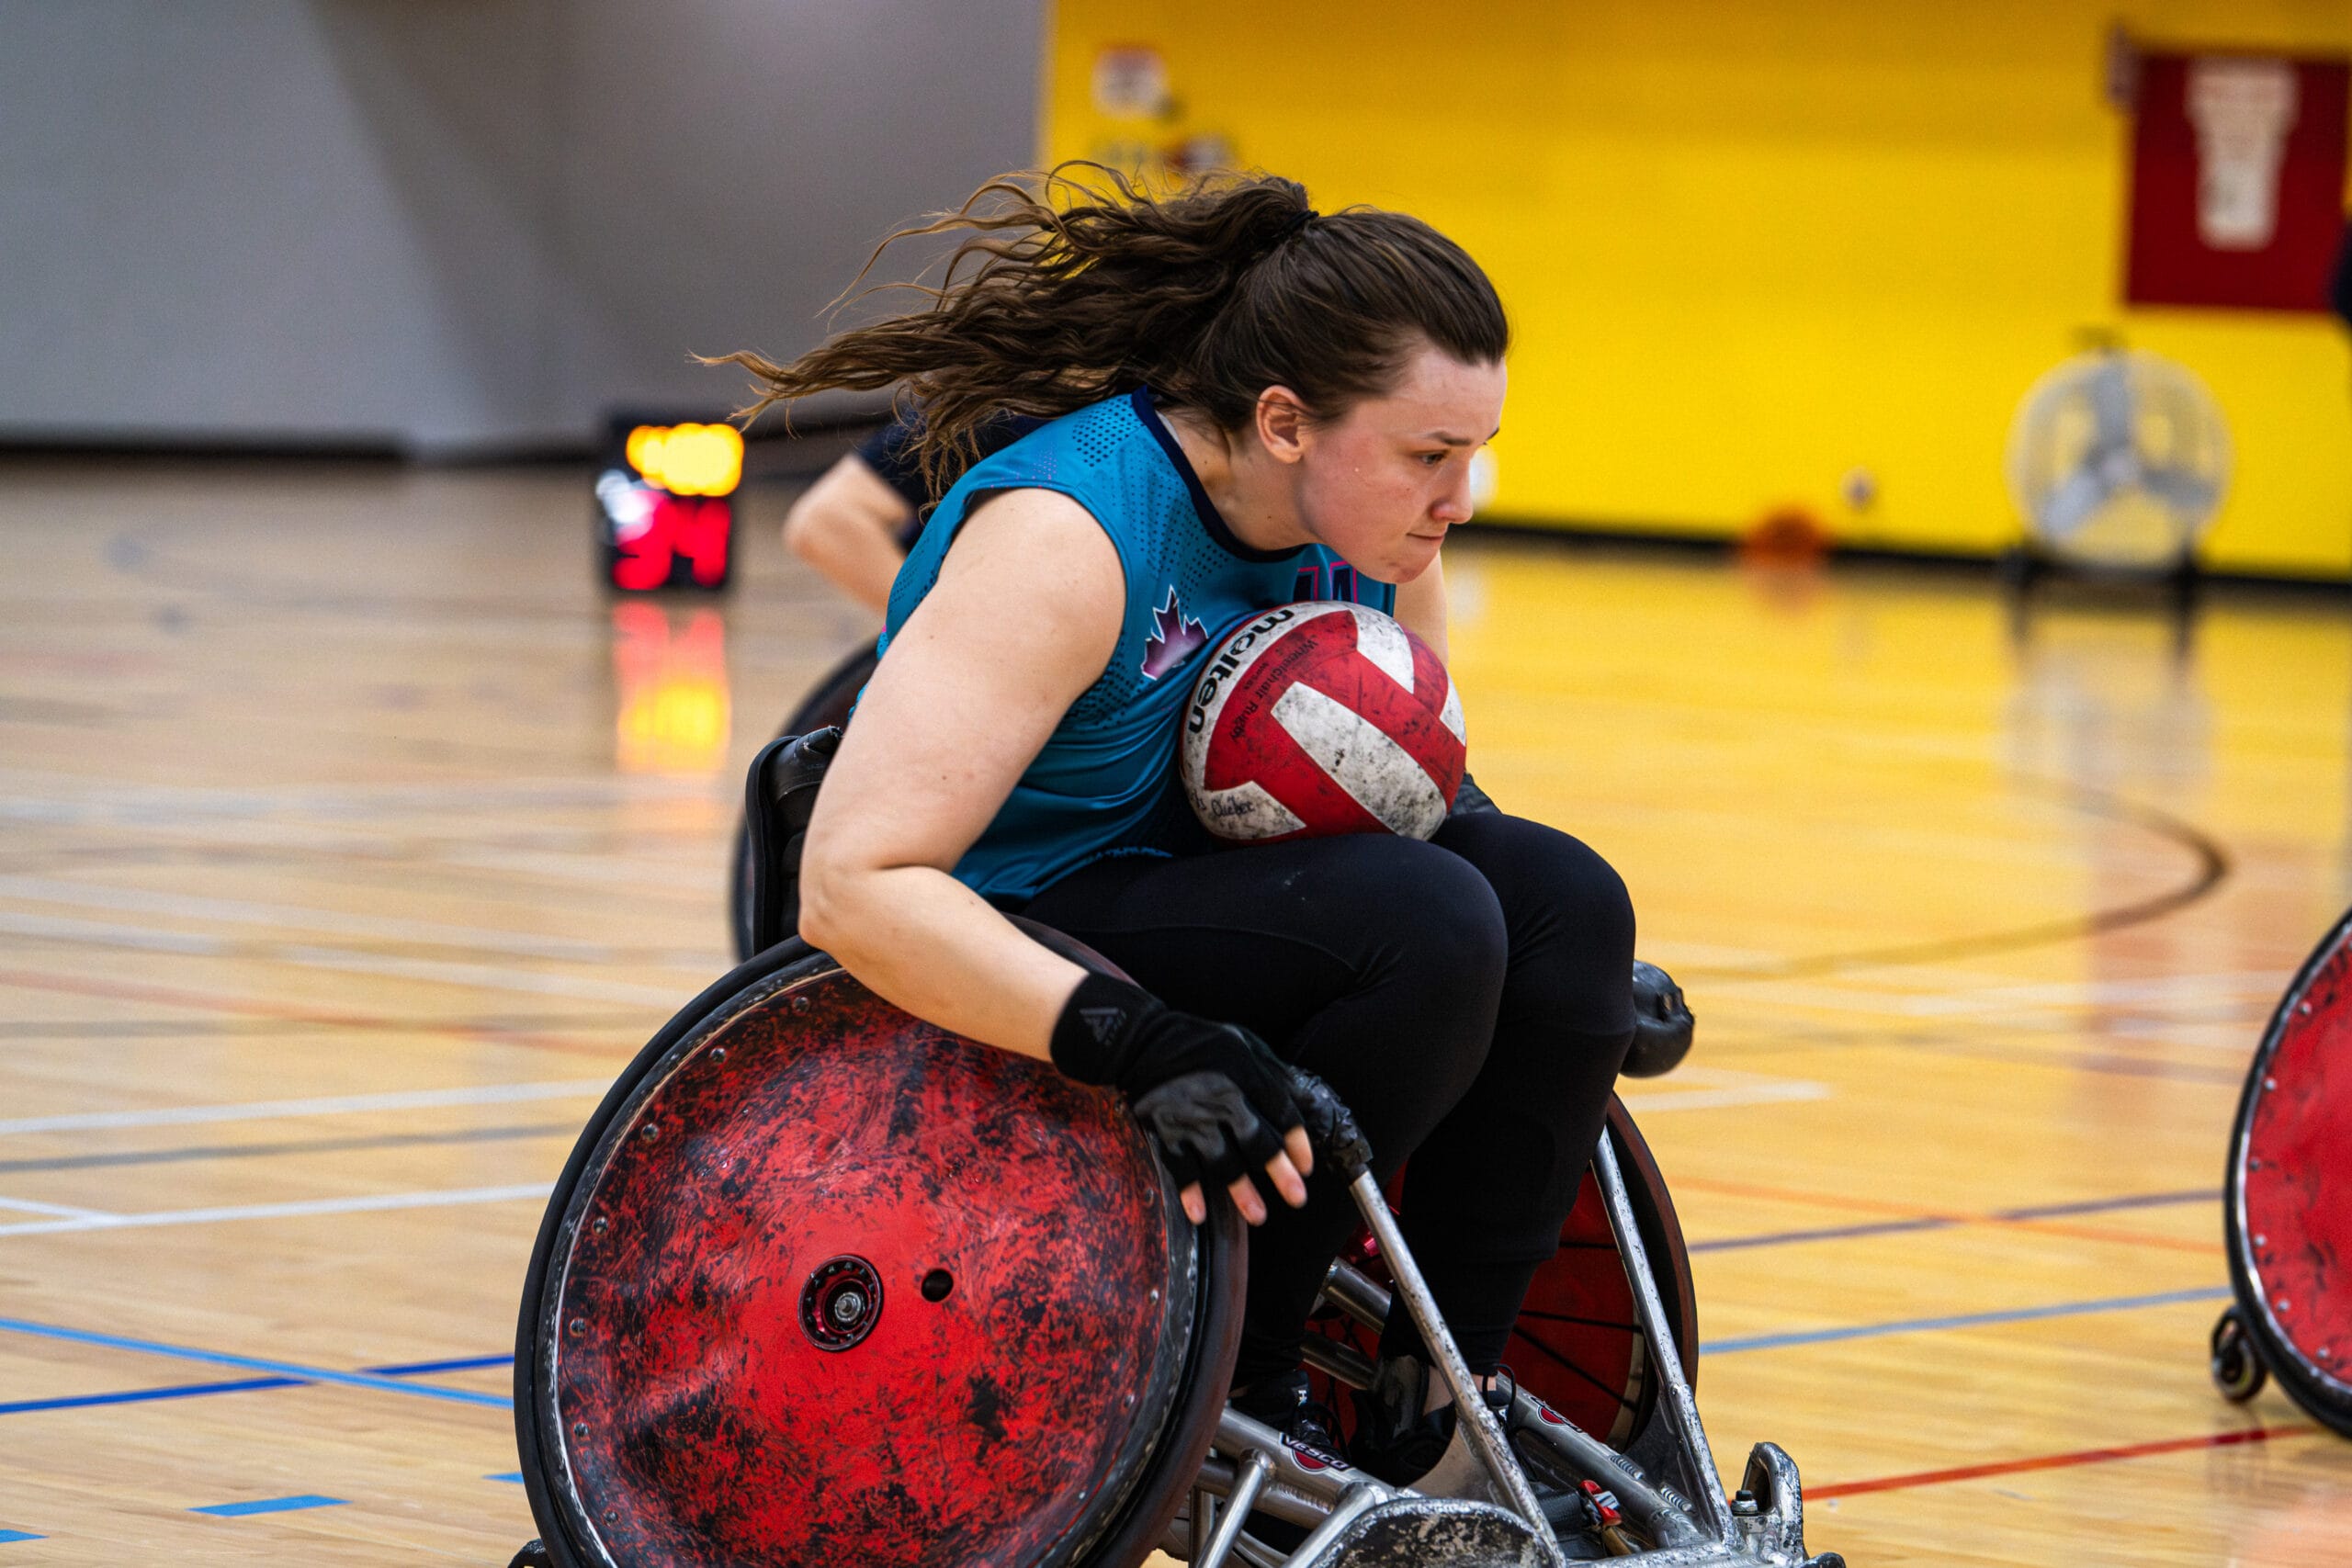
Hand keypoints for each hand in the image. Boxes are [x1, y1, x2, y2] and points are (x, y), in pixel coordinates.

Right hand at [1052, 973, 1313, 1224]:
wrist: (1140, 1040)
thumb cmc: (1199, 1042)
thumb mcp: (1242, 1042)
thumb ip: (1272, 1071)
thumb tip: (1305, 1100)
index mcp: (1245, 1072)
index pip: (1281, 1112)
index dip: (1298, 1142)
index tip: (1306, 1166)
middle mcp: (1222, 1097)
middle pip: (1258, 1142)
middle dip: (1281, 1173)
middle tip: (1298, 1198)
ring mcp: (1192, 1117)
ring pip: (1223, 1162)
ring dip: (1242, 1192)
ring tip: (1259, 1216)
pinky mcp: (1165, 1129)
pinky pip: (1181, 1168)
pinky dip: (1190, 1193)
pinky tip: (1200, 1214)